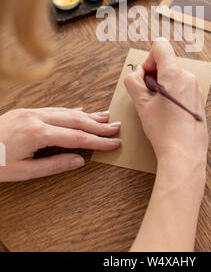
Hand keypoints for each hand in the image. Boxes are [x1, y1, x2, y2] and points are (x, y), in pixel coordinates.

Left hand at [0, 107, 120, 181]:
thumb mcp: (23, 171)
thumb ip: (54, 165)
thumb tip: (79, 160)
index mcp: (37, 133)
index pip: (76, 136)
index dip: (97, 141)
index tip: (113, 142)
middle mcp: (37, 118)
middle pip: (75, 119)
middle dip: (97, 124)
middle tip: (116, 127)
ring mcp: (31, 112)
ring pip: (66, 111)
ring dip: (87, 115)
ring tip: (104, 117)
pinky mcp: (26, 111)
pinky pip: (54, 109)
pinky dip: (70, 111)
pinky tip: (80, 111)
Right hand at [124, 41, 207, 169]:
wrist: (184, 154)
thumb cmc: (164, 130)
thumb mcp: (141, 104)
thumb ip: (133, 81)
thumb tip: (138, 74)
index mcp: (174, 74)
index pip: (160, 46)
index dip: (148, 59)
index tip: (145, 77)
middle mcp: (188, 77)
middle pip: (166, 63)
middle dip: (153, 75)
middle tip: (148, 97)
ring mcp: (196, 88)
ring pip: (173, 76)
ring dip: (162, 86)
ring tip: (158, 108)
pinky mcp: (198, 99)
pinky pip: (181, 87)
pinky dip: (172, 94)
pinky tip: (167, 113)